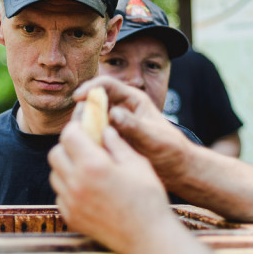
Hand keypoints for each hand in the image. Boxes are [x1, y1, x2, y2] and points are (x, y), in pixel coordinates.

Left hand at [49, 118, 171, 253]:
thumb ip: (116, 143)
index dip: (76, 127)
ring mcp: (71, 203)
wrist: (147, 238)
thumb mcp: (137, 163)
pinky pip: (60, 195)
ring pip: (55, 175)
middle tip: (84, 147)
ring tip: (86, 169)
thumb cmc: (147, 198)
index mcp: (93, 165)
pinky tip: (87, 190)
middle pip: (56, 154)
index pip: (69, 135)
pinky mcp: (70, 218)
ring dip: (66, 167)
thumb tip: (104, 129)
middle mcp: (76, 183)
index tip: (84, 126)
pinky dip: (68, 189)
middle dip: (68, 146)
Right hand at [73, 77, 197, 189]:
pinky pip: (93, 136)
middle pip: (94, 102)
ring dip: (83, 128)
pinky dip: (87, 141)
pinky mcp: (111, 140)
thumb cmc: (170, 149)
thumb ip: (134, 125)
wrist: (176, 168)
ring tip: (80, 142)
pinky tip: (86, 152)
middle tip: (76, 126)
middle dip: (82, 110)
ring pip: (91, 120)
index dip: (90, 88)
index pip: (106, 85)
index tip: (78, 98)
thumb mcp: (153, 137)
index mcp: (133, 100)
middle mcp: (121, 109)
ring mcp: (115, 125)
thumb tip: (113, 114)